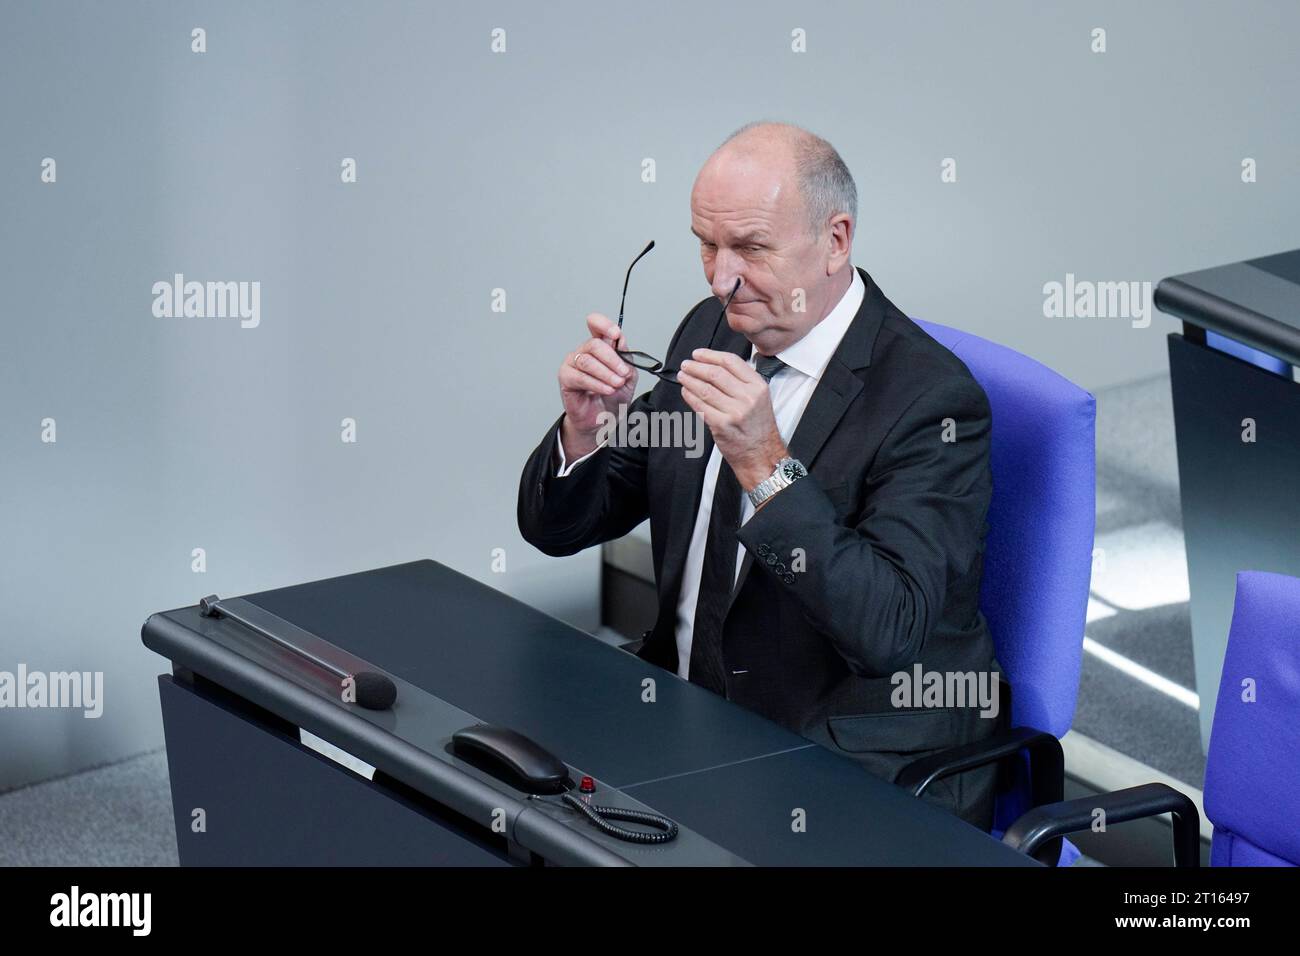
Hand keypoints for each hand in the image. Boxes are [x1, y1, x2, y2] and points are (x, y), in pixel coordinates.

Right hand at [557, 313, 637, 459]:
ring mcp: (573, 364)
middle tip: (623, 373)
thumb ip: (625, 358)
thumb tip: (621, 341)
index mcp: (599, 346)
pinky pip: (580, 377)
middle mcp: (584, 352)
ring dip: (606, 373)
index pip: (596, 325)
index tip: (615, 334)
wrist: (603, 420)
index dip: (604, 324)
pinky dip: (597, 384)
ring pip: (587, 361)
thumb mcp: (627, 376)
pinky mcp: (566, 379)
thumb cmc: (613, 397)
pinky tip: (607, 389)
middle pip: (594, 344)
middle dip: (612, 359)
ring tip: (616, 384)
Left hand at [677, 348, 787, 490]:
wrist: (761, 453)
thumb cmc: (758, 427)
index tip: (698, 354)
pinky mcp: (721, 425)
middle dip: (696, 366)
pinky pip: (700, 406)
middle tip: (686, 364)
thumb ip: (741, 381)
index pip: (731, 362)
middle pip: (716, 373)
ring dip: (690, 380)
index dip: (710, 355)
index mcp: (758, 386)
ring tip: (682, 375)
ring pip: (705, 388)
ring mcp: (734, 412)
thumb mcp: (759, 398)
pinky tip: (685, 391)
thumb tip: (715, 366)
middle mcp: (748, 397)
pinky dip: (689, 396)